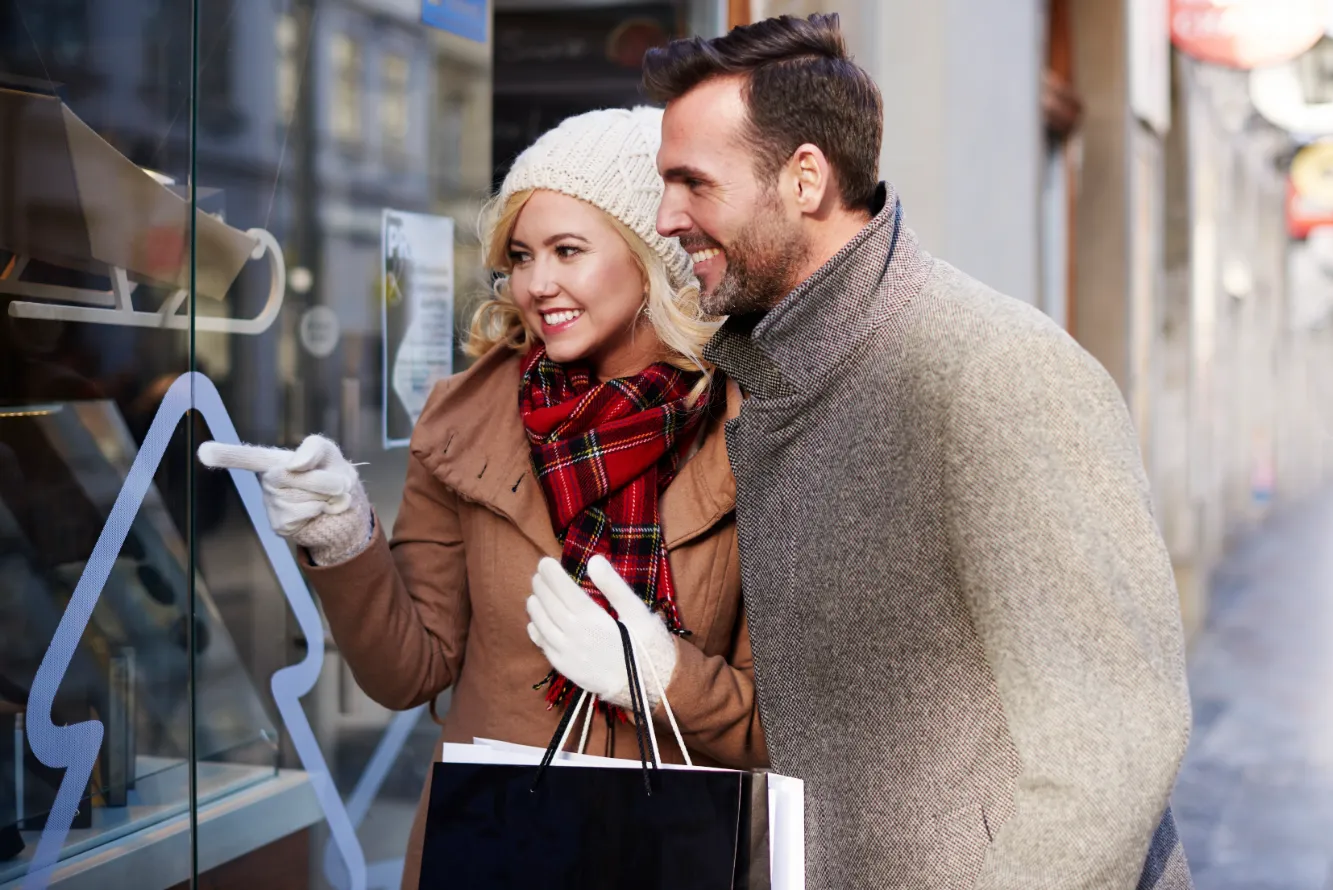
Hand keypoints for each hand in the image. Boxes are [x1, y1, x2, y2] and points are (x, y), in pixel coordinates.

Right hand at [197, 434, 372, 564]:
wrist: (344, 506)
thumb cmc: (331, 472)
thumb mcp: (328, 452)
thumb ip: (313, 449)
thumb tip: (293, 465)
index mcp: (275, 460)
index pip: (247, 457)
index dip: (226, 455)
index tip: (203, 452)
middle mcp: (268, 481)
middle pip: (291, 476)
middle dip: (323, 480)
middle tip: (336, 482)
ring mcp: (272, 504)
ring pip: (302, 498)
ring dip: (325, 498)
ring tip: (324, 497)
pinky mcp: (280, 524)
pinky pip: (303, 515)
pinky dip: (320, 511)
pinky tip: (317, 511)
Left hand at [526, 555, 678, 710]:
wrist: (646, 688)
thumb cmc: (646, 646)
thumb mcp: (637, 612)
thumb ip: (614, 585)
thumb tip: (593, 560)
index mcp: (591, 619)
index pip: (564, 590)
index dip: (552, 575)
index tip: (545, 562)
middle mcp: (574, 635)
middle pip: (550, 605)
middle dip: (541, 586)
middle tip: (539, 573)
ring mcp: (567, 654)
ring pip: (542, 625)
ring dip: (535, 607)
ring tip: (534, 594)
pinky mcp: (566, 669)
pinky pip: (544, 647)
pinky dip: (536, 631)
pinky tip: (535, 623)